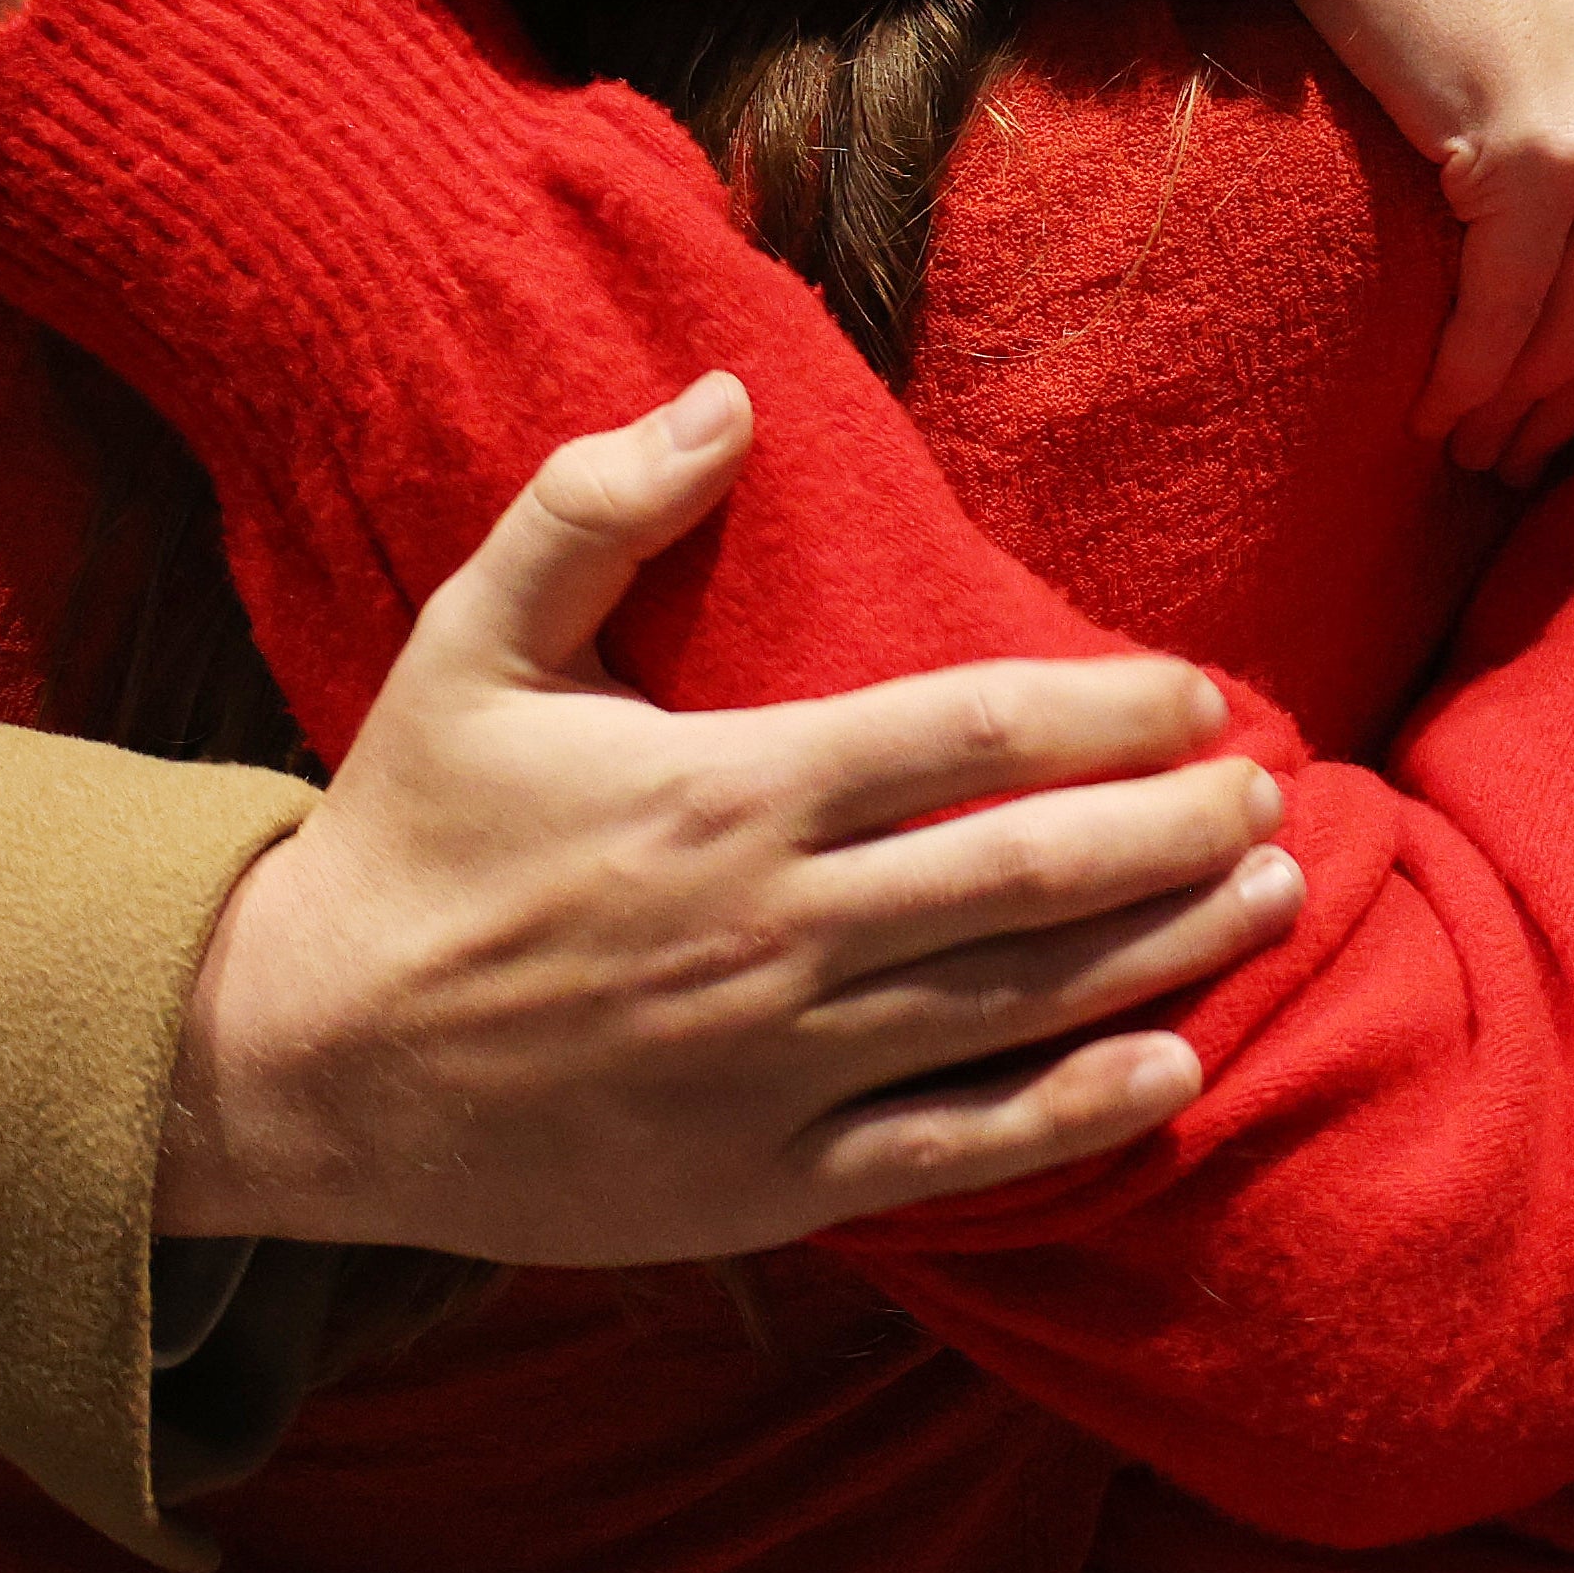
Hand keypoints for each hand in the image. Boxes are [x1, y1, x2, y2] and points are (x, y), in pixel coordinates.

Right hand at [173, 378, 1305, 1259]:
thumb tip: (724, 393)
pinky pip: (957, 1151)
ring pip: (1021, 1005)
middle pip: (1031, 871)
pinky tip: (1176, 1069)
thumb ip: (592, 508)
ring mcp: (777, 1066)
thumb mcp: (469, 645)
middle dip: (1174, 830)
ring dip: (1166, 950)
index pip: (969, 733)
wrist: (301, 1062)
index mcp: (724, 791)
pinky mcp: (766, 1179)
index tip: (1196, 694)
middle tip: (1272, 795)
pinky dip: (1078, 1114)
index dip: (1107, 709)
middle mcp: (773, 931)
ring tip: (1272, 896)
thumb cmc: (405, 835)